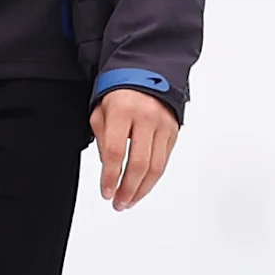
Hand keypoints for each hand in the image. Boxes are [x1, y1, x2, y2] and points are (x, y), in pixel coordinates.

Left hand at [90, 88, 178, 210]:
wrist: (147, 72)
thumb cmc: (120, 92)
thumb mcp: (100, 110)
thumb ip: (102, 138)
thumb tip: (109, 167)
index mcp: (122, 110)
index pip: (114, 151)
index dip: (110, 176)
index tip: (106, 192)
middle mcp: (145, 117)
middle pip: (138, 163)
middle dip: (128, 189)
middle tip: (119, 202)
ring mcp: (163, 124)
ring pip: (156, 167)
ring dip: (142, 189)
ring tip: (130, 200)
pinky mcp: (174, 131)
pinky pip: (165, 160)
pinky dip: (154, 178)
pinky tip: (143, 186)